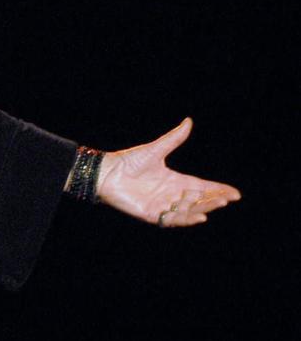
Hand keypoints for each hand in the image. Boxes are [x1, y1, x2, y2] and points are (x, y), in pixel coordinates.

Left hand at [97, 118, 241, 226]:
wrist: (106, 172)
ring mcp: (162, 205)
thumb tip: (188, 121)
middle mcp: (170, 195)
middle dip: (214, 199)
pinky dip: (186, 219)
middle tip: (228, 198)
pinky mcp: (151, 214)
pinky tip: (199, 217)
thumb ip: (173, 139)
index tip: (235, 193)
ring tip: (218, 203)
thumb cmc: (128, 161)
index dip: (217, 189)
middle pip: (198, 199)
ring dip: (204, 208)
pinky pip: (172, 219)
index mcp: (174, 180)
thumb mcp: (155, 149)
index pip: (201, 187)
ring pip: (189, 210)